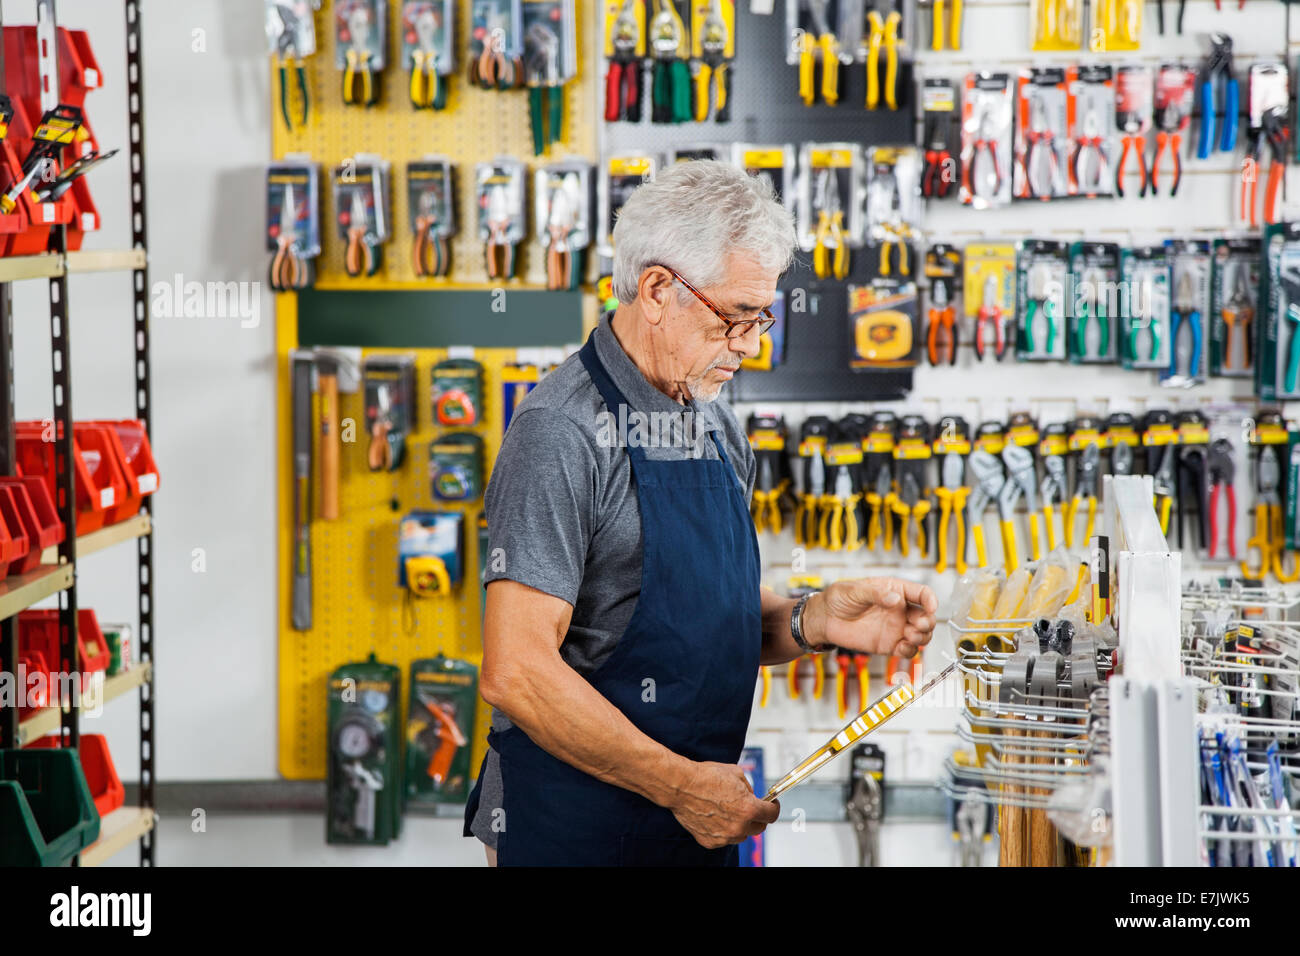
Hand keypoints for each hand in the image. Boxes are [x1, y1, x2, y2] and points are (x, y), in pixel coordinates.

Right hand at [669, 761, 779, 848]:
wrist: (681, 786)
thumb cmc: (706, 777)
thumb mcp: (736, 773)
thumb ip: (749, 788)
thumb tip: (752, 796)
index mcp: (748, 809)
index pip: (771, 815)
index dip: (774, 807)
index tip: (772, 804)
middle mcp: (738, 826)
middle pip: (759, 828)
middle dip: (758, 817)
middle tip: (750, 807)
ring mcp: (724, 837)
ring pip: (741, 834)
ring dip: (740, 824)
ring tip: (727, 809)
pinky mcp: (710, 841)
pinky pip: (724, 838)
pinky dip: (723, 830)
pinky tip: (715, 816)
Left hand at [804, 577, 937, 657]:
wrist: (824, 619)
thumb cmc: (838, 599)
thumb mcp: (854, 590)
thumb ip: (875, 594)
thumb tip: (895, 599)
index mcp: (895, 591)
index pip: (922, 594)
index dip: (930, 600)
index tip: (930, 608)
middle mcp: (900, 610)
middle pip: (927, 616)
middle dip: (928, 622)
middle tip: (918, 625)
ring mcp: (896, 628)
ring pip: (922, 635)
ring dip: (922, 637)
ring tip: (908, 636)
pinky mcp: (889, 644)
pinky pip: (908, 650)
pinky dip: (910, 651)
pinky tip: (901, 647)